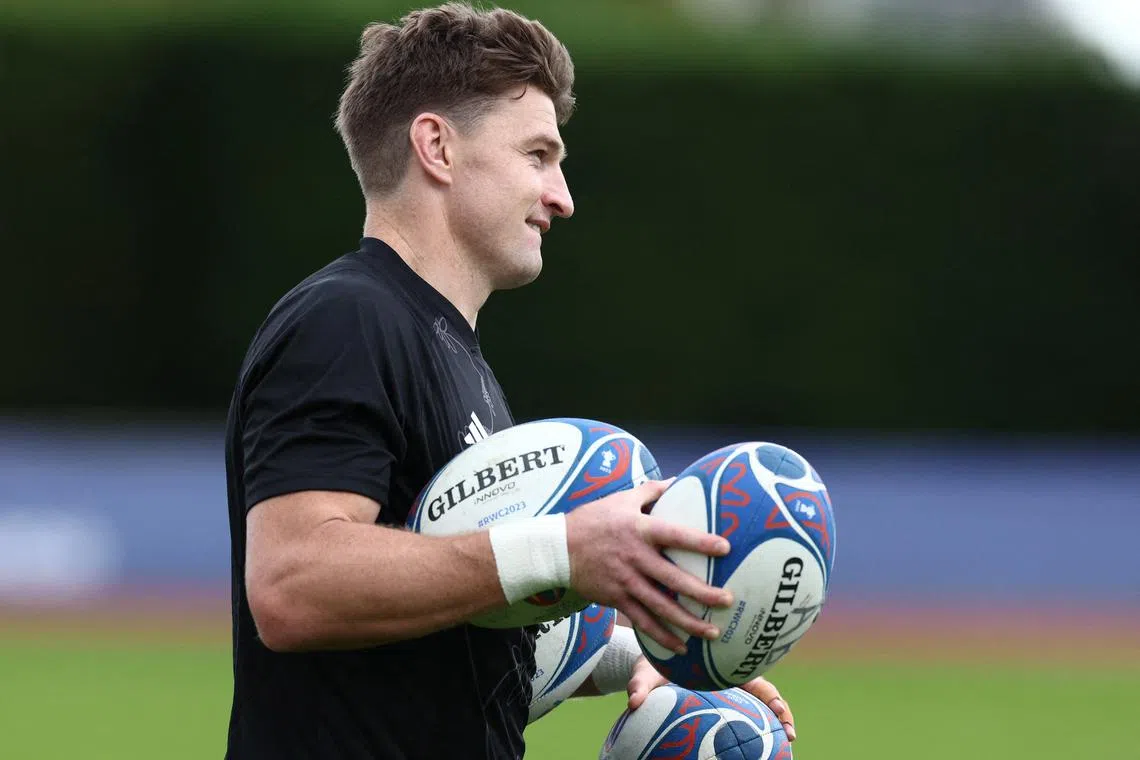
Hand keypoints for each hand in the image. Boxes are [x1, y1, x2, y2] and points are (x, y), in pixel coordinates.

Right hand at [564, 479, 733, 653]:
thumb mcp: (621, 500)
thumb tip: (677, 480)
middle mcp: (635, 557)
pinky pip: (642, 621)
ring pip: (661, 606)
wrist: (557, 548)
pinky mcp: (616, 598)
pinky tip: (681, 647)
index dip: (699, 541)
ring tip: (712, 632)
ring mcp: (625, 581)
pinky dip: (661, 636)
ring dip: (687, 621)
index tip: (725, 548)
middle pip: (673, 578)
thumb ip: (651, 491)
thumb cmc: (593, 519)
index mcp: (640, 530)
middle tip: (727, 601)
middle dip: (702, 592)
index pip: (674, 535)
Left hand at [626, 657, 796, 741]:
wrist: (648, 663)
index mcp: (720, 667)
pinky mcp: (721, 700)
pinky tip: (752, 748)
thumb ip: (640, 685)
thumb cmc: (651, 664)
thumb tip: (633, 701)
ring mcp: (728, 691)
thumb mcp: (645, 672)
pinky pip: (742, 714)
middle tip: (790, 735)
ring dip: (773, 722)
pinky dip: (752, 728)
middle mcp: (730, 679)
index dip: (772, 697)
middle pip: (766, 695)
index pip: (755, 681)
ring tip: (784, 744)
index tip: (780, 712)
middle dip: (782, 713)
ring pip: (758, 706)